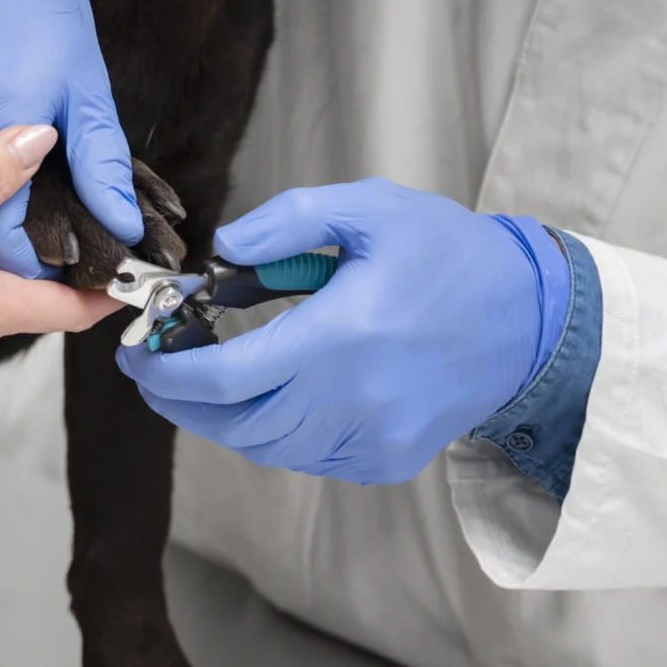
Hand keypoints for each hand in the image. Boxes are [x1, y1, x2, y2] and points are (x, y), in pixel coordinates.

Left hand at [115, 180, 569, 485]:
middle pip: (236, 424)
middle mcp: (354, 398)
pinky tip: (267, 397)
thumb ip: (288, 221)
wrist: (529, 317)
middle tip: (152, 370)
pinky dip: (273, 435)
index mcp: (342, 334)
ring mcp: (374, 437)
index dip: (168, 375)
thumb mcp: (369, 207)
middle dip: (180, 402)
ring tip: (199, 381)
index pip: (226, 377)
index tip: (137, 356)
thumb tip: (223, 251)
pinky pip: (308, 458)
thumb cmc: (446, 253)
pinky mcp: (388, 460)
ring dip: (222, 420)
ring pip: (267, 448)